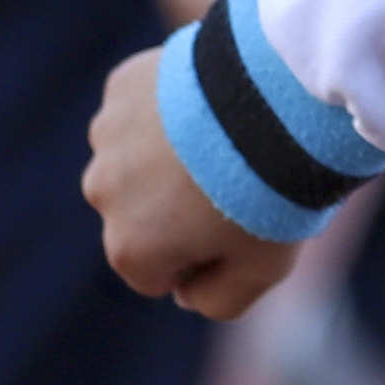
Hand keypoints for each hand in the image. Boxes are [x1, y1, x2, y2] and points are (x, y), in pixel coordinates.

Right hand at [87, 50, 299, 317]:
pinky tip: (215, 101)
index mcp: (129, 249)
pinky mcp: (121, 84)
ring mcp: (107, 135)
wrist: (282, 97)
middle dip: (176, 204)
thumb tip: (185, 294)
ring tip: (229, 137)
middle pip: (141, 214)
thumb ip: (218, 300)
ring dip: (169, 153)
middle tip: (239, 177)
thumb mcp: (263, 269)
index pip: (158, 274)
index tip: (240, 226)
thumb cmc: (276, 188)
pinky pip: (142, 106)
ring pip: (135, 158)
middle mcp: (102, 193)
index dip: (203, 256)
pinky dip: (170, 106)